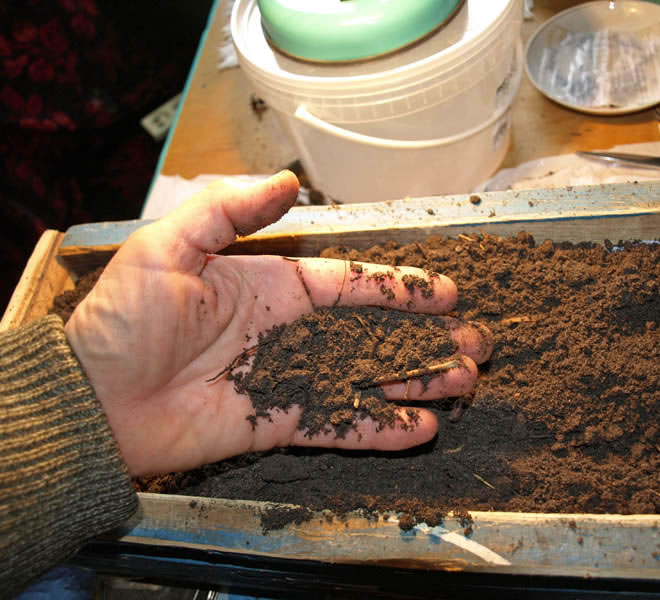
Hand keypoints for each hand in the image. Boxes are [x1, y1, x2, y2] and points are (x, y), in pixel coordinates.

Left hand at [65, 172, 491, 476]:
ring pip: (368, 380)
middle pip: (374, 334)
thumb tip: (289, 181)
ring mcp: (290, 379)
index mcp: (272, 287)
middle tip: (476, 345)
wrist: (94, 398)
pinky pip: (339, 425)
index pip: (351, 285)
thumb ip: (229, 211)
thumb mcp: (169, 247)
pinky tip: (422, 428)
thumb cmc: (126, 319)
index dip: (399, 288)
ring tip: (464, 381)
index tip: (445, 294)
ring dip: (417, 381)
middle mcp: (291, 333)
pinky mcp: (279, 422)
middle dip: (427, 338)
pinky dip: (380, 429)